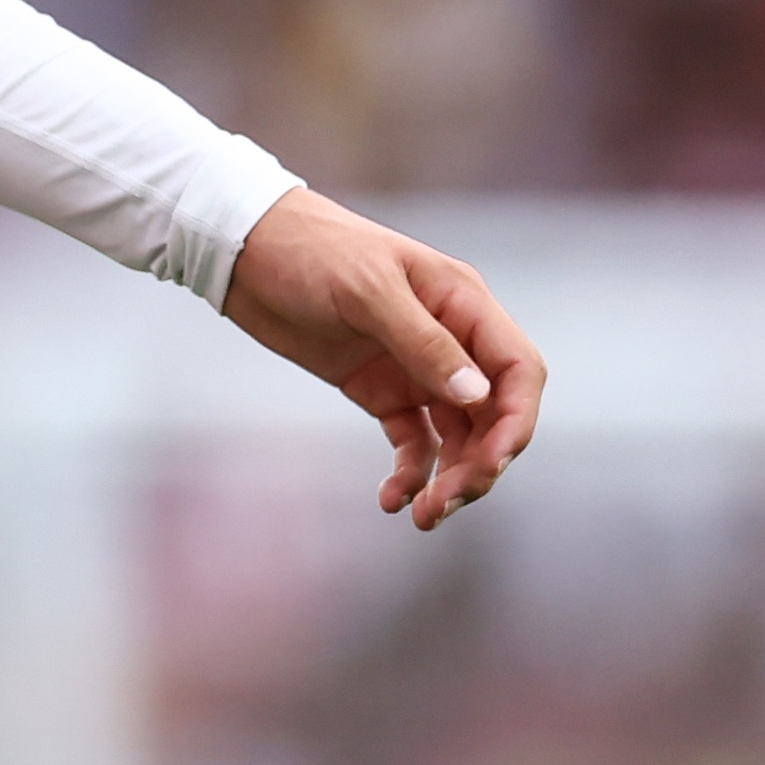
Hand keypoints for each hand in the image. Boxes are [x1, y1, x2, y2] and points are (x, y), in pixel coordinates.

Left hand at [219, 188, 544, 529]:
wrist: (246, 249)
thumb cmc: (310, 251)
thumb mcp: (366, 290)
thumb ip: (423, 342)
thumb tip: (477, 396)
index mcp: (463, 303)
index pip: (518, 371)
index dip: (516, 422)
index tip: (491, 465)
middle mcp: (451, 339)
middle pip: (493, 415)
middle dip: (481, 464)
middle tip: (445, 503)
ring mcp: (416, 367)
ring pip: (458, 436)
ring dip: (450, 478)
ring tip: (422, 515)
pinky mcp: (380, 389)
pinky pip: (413, 441)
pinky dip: (410, 472)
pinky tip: (391, 499)